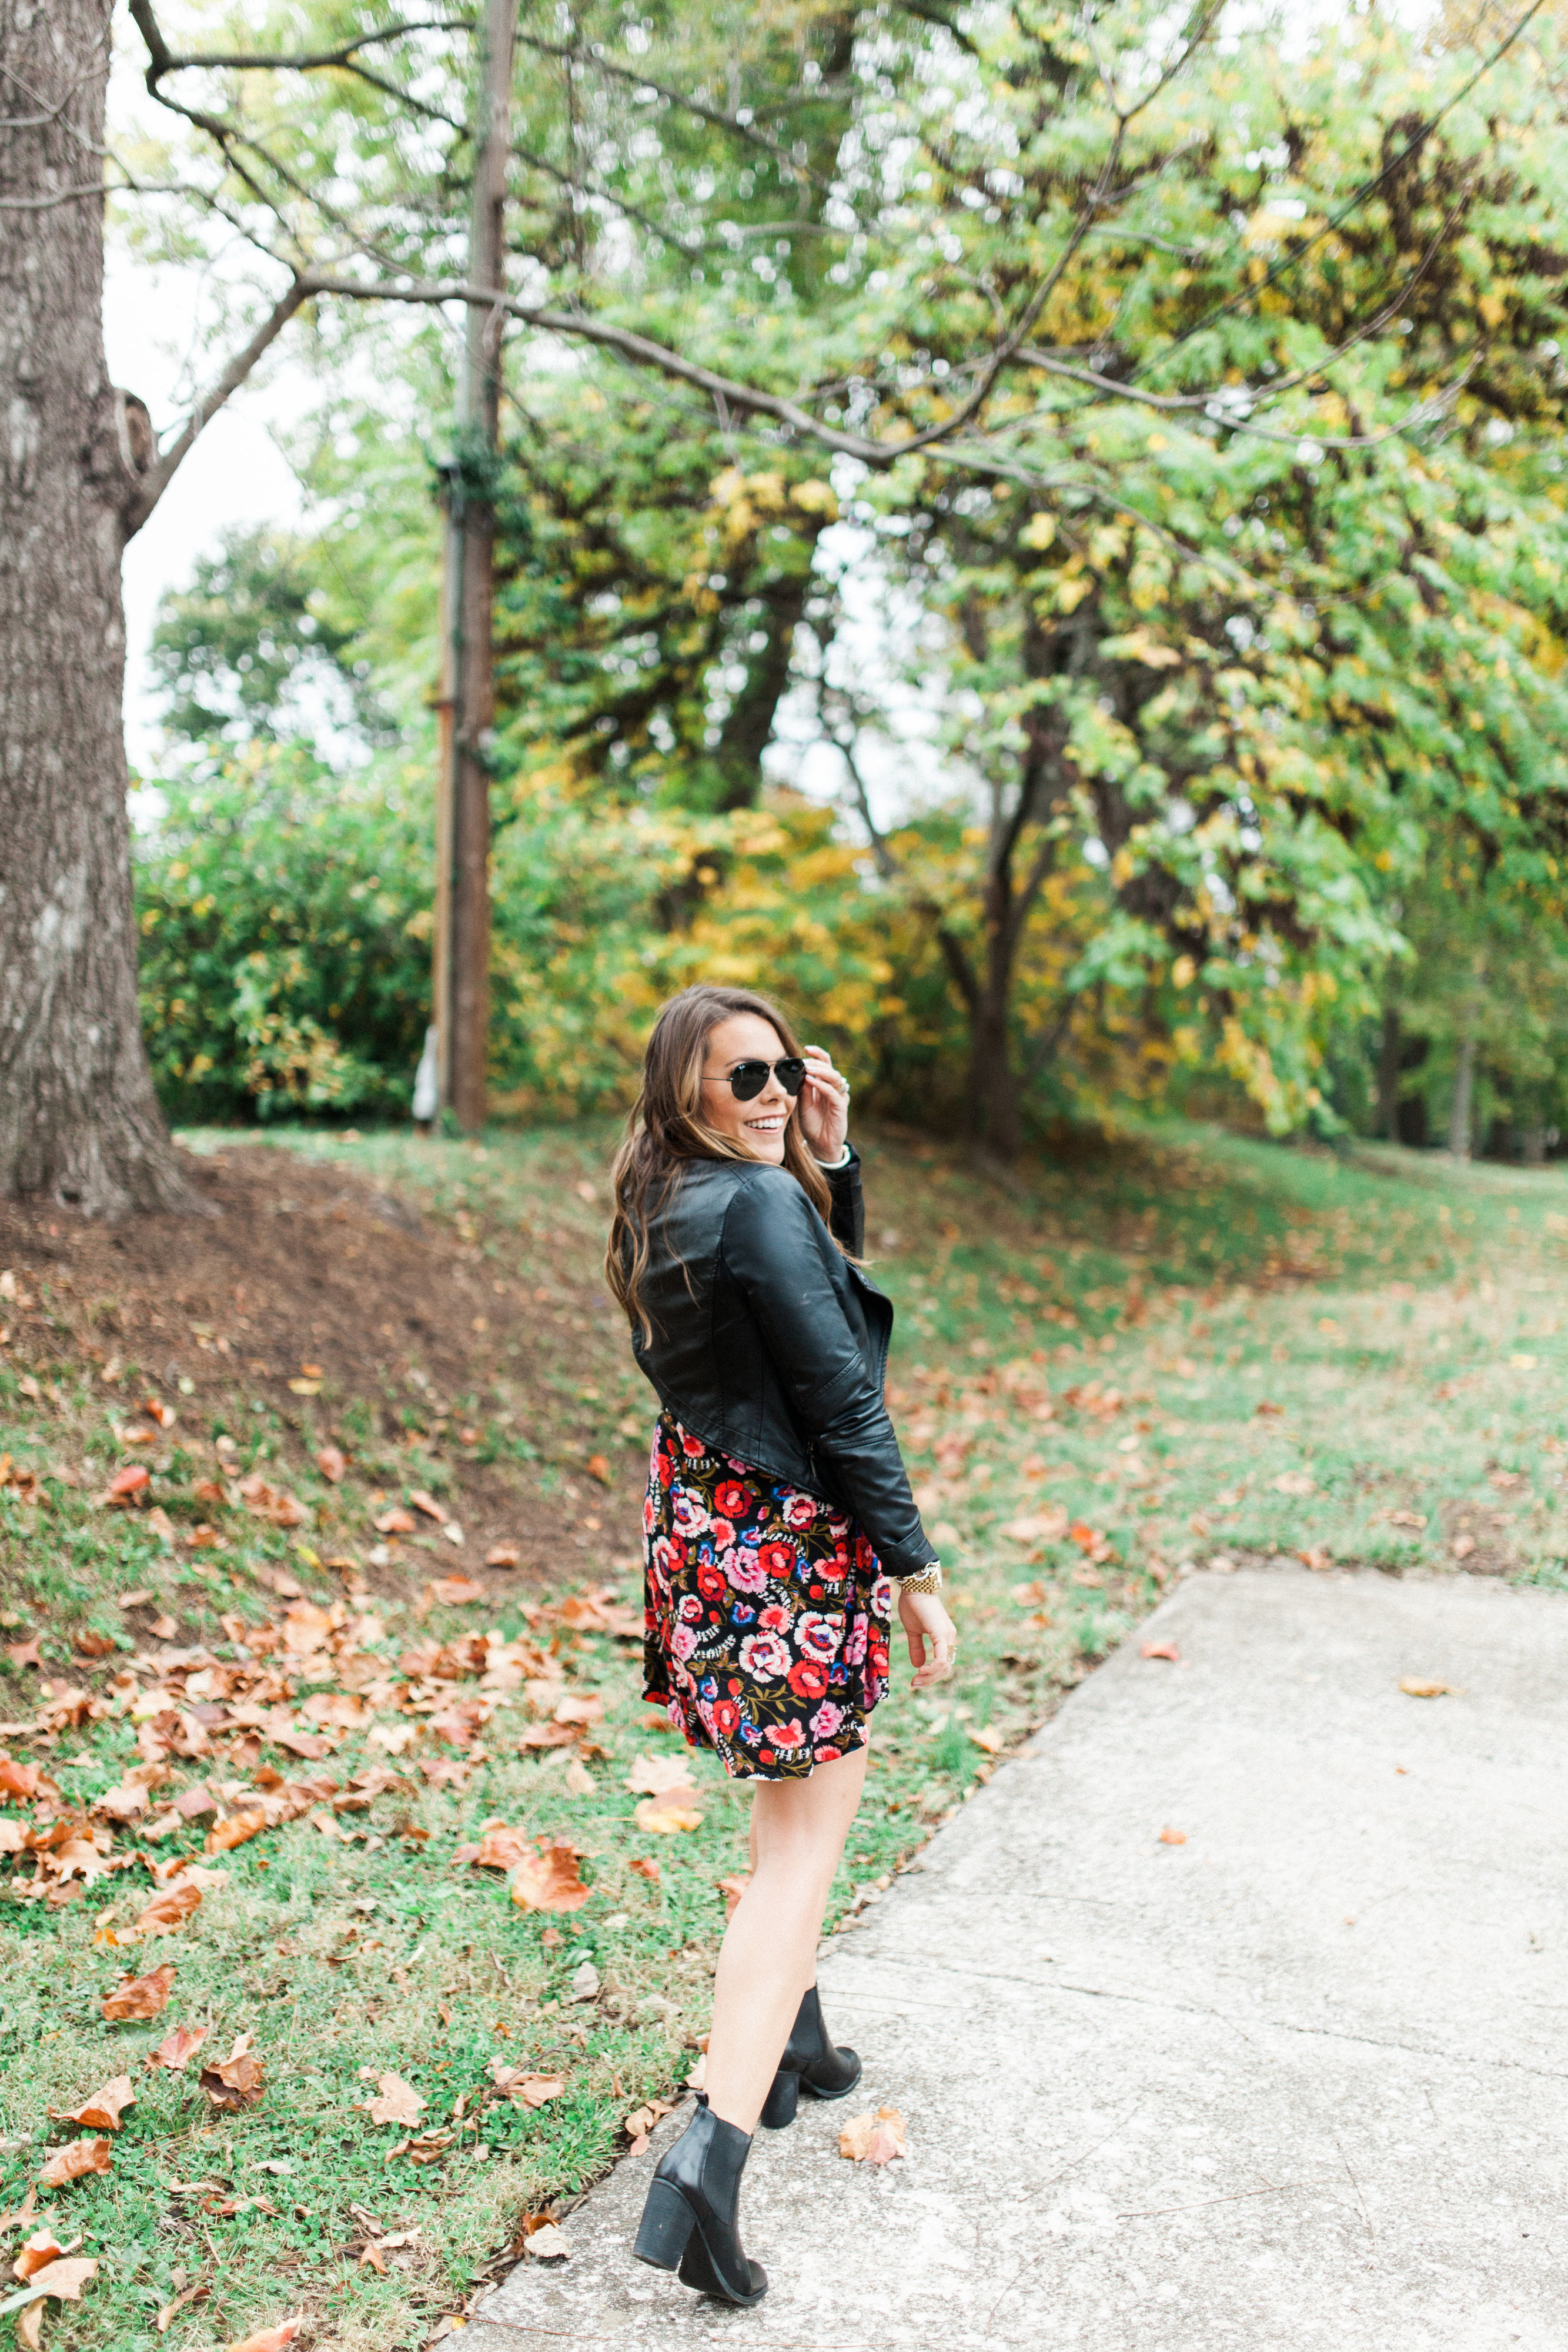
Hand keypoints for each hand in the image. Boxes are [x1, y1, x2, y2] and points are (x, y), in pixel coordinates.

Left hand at [796, 1044, 849, 1162]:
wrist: (819, 1145)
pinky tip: (811, 1080)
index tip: (806, 1048)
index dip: (818, 1054)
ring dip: (820, 1070)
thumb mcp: (803, 1104)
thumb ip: (803, 1089)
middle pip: (830, 1067)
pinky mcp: (840, 1108)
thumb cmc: (812, 1124)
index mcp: (824, 1085)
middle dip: (818, 1061)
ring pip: (834, 1077)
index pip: (824, 1064)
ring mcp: (838, 1097)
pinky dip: (821, 1085)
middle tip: (805, 1060)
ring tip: (808, 1068)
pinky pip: (832, 1092)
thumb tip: (798, 1072)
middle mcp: (833, 1089)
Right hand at [899, 1585, 956, 1687]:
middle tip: (914, 1684)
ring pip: (944, 1665)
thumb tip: (918, 1665)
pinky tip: (921, 1670)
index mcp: (944, 1638)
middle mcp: (949, 1638)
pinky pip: (941, 1657)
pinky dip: (933, 1667)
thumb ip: (916, 1648)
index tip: (916, 1680)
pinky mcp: (941, 1634)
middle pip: (945, 1668)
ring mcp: (947, 1636)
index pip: (943, 1663)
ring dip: (930, 1676)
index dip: (931, 1675)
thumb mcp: (913, 1631)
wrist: (914, 1588)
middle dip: (930, 1680)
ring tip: (916, 1679)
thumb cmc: (913, 1606)